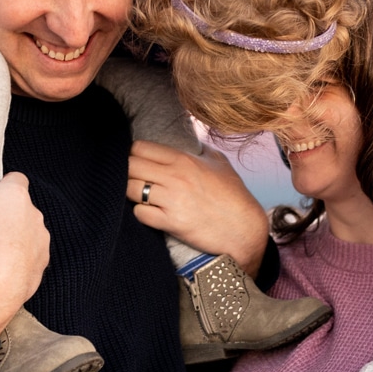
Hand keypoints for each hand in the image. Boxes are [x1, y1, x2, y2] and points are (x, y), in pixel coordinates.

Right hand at [0, 173, 48, 339]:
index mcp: (15, 196)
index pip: (16, 179)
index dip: (3, 183)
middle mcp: (34, 215)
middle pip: (20, 207)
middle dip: (5, 213)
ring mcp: (41, 241)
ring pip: (28, 232)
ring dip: (14, 237)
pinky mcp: (41, 264)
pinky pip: (31, 258)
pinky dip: (19, 260)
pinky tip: (1, 266)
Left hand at [127, 141, 268, 276]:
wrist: (244, 229)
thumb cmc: (234, 197)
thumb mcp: (221, 164)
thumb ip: (202, 150)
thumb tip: (192, 143)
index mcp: (184, 160)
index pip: (140, 148)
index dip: (134, 154)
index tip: (138, 162)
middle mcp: (175, 177)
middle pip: (130, 166)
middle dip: (128, 172)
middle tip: (135, 180)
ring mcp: (172, 200)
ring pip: (131, 189)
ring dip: (133, 193)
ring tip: (142, 197)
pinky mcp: (171, 222)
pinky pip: (140, 214)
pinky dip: (141, 214)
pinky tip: (150, 213)